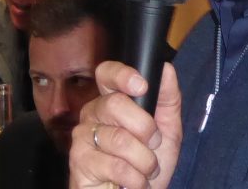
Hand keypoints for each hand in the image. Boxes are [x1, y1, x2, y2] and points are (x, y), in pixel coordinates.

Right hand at [69, 61, 181, 188]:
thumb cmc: (149, 165)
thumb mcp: (168, 130)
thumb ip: (168, 99)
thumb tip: (166, 69)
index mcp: (113, 100)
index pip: (107, 73)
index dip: (122, 75)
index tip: (142, 86)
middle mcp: (93, 113)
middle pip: (116, 104)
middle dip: (145, 127)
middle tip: (153, 143)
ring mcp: (84, 136)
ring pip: (119, 138)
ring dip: (144, 160)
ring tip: (145, 169)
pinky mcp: (79, 162)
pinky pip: (115, 165)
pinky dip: (135, 178)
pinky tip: (134, 182)